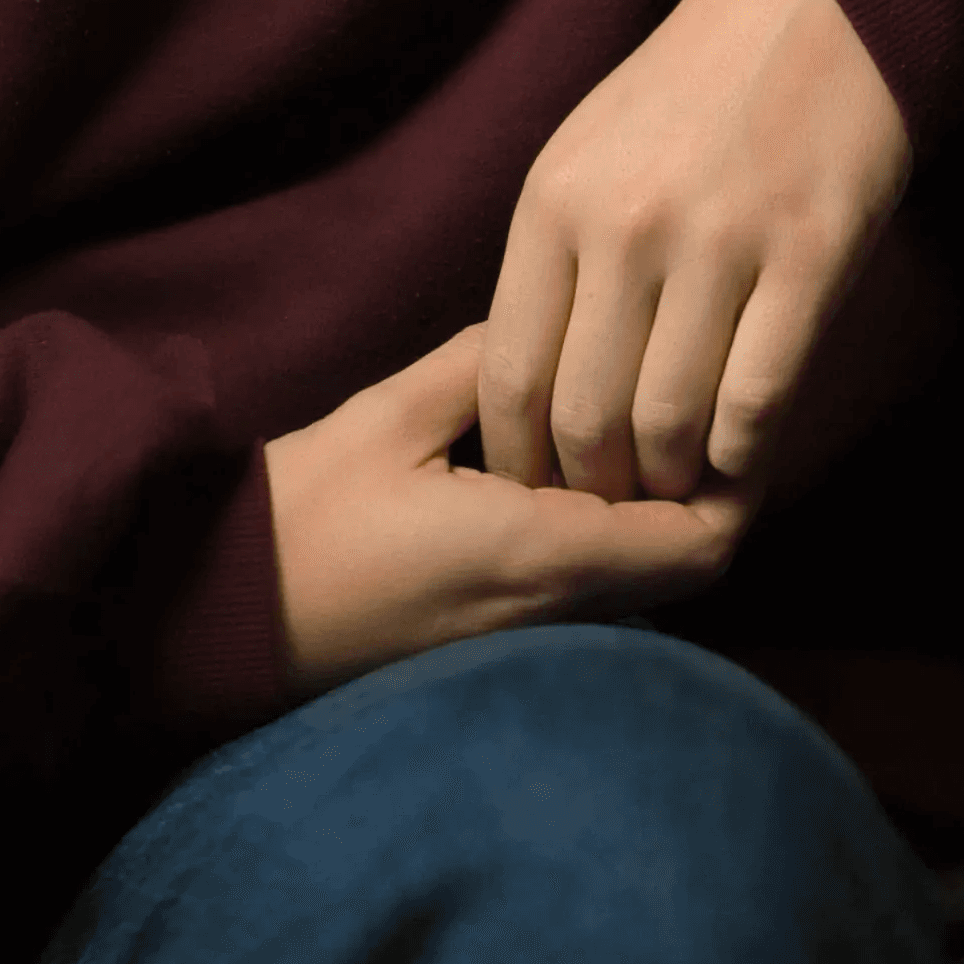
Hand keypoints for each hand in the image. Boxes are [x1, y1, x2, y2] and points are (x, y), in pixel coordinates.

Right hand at [262, 324, 744, 696]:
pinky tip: (576, 462)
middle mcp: (555, 608)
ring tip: (642, 406)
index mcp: (542, 552)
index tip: (732, 399)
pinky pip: (593, 587)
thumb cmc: (305, 519)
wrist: (226, 620)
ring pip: (643, 575)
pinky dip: (609, 530)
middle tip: (695, 384)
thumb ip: (485, 365)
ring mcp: (529, 634)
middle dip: (705, 479)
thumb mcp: (391, 416)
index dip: (738, 475)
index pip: (699, 539)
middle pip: (687, 561)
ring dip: (655, 503)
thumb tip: (559, 326)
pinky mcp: (498, 636)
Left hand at [478, 0, 913, 510]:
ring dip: (674, 481)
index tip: (538, 491)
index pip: (509, 375)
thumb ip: (555, 255)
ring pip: (670, 426)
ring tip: (681, 487)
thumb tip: (526, 383)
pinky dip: (746, 455)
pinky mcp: (807, 257)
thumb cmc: (692, 88)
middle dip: (596, 489)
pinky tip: (744, 457)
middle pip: (585, 421)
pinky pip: (759, 400)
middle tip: (618, 508)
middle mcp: (625, 225)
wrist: (815, 6)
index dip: (519, 458)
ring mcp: (718, 242)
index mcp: (554, 199)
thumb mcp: (587, 149)